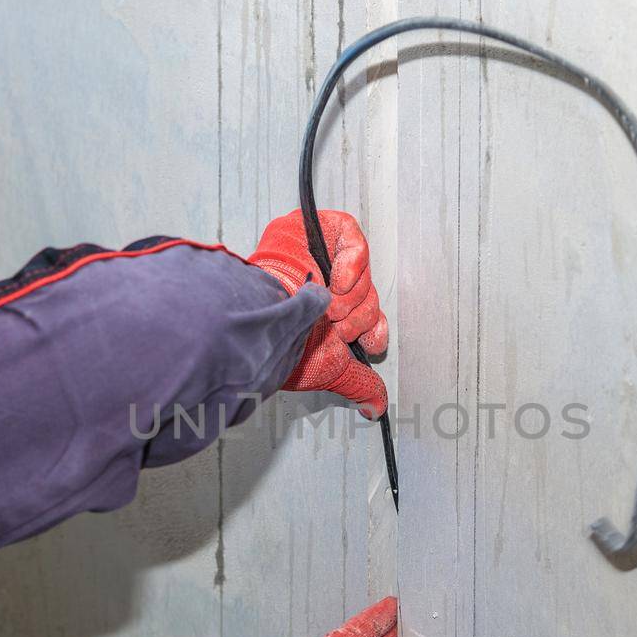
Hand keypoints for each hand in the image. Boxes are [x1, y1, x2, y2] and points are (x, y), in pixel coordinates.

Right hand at [249, 209, 389, 416]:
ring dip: (351, 294)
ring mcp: (318, 257)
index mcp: (328, 318)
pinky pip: (351, 236)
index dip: (375, 328)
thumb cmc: (279, 343)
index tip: (369, 342)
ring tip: (328, 307)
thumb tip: (376, 407)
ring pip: (362, 271)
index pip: (369, 318)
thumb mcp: (328, 367)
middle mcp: (325, 289)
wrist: (260, 318)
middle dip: (358, 316)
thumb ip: (358, 383)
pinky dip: (352, 259)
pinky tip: (337, 279)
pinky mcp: (311, 229)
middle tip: (336, 326)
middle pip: (368, 295)